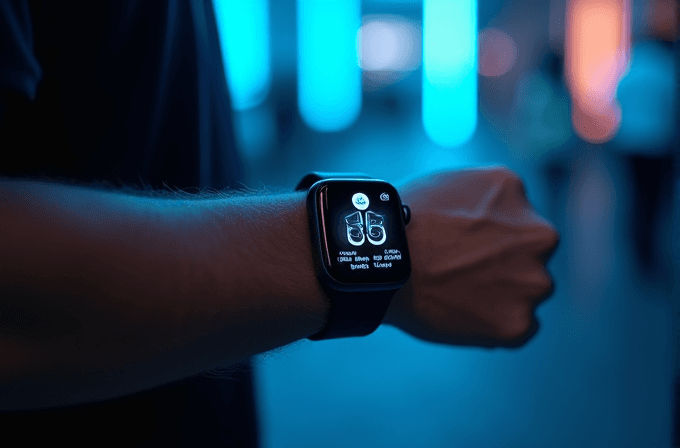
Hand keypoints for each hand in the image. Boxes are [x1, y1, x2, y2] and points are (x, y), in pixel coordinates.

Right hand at [384, 167, 558, 347]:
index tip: (465, 246)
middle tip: (462, 271)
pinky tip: (465, 314)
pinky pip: (520, 327)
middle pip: (528, 254)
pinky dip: (496, 325)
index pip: (513, 216)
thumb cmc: (402, 224)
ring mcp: (532, 282)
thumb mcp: (449, 184)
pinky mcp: (518, 323)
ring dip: (503, 294)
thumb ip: (480, 199)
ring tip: (458, 294)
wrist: (383, 261)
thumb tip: (486, 219)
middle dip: (504, 262)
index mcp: (515, 192)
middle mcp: (538, 236)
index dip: (488, 234)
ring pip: (527, 291)